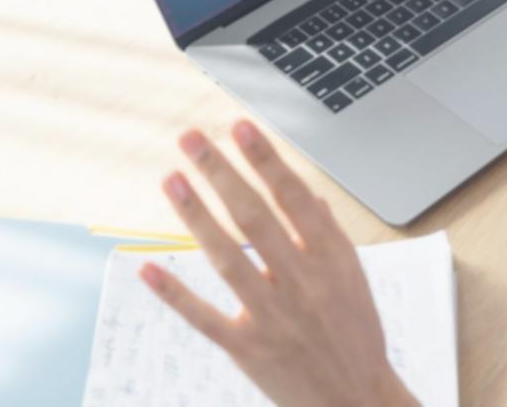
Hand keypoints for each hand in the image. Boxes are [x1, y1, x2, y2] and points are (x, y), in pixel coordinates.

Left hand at [142, 120, 417, 406]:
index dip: (266, 160)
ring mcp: (273, 316)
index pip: (293, 197)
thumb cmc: (356, 335)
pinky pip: (205, 317)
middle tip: (191, 139)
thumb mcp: (354, 278)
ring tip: (172, 179)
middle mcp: (302, 282)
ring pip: (227, 258)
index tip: (241, 126)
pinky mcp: (248, 349)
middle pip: (254, 217)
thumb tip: (305, 196)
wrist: (358, 401)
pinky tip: (148, 268)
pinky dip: (176, 294)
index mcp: (332, 259)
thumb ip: (327, 236)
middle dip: (221, 172)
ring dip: (196, 216)